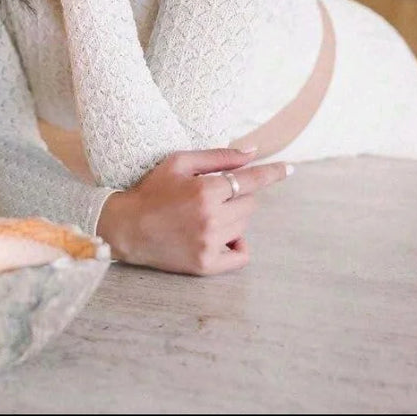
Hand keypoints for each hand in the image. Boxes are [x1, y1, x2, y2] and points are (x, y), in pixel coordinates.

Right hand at [95, 148, 291, 274]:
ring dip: (233, 217)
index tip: (290, 169)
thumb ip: (219, 156)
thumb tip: (253, 152)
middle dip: (236, 195)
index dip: (272, 173)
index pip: (251, 180)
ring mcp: (210, 244)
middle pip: (249, 203)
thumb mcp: (180, 162)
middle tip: (211, 195)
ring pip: (245, 226)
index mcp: (205, 190)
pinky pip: (241, 255)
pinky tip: (219, 237)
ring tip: (206, 215)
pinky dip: (236, 245)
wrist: (126, 227)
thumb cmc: (152, 189)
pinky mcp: (206, 265)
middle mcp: (212, 218)